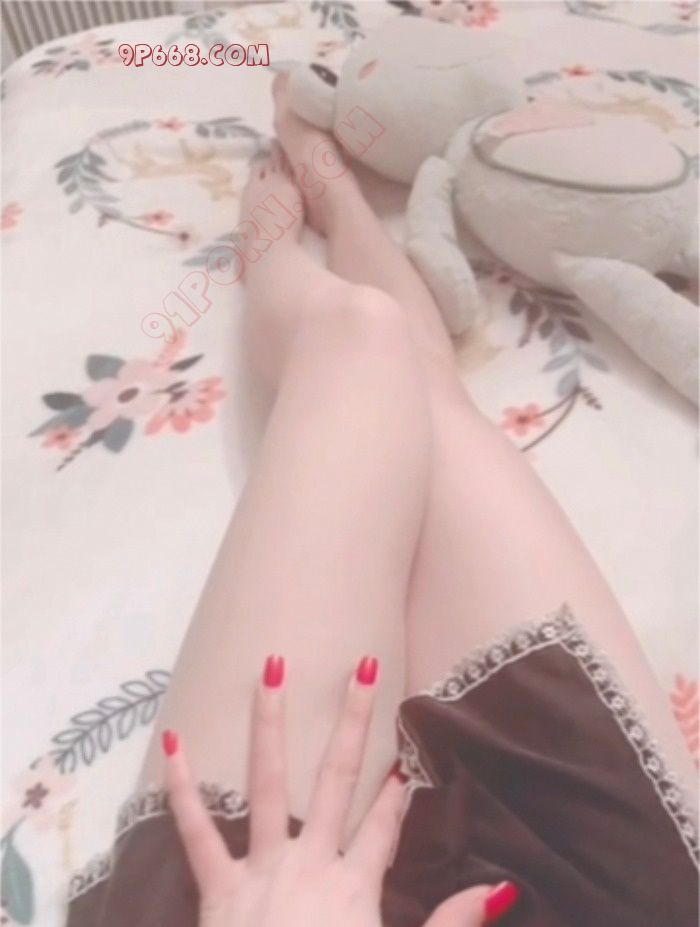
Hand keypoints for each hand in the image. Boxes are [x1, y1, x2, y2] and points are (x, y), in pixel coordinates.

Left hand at [162, 655, 518, 926]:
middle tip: (364, 665)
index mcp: (355, 889)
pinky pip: (195, 833)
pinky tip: (173, 741)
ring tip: (271, 669)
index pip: (387, 825)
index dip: (400, 788)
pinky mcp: (216, 890)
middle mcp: (311, 864)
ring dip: (270, 724)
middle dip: (356, 721)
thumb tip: (501, 888)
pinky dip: (182, 789)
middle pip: (338, 779)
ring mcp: (262, 870)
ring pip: (268, 783)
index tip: (410, 750)